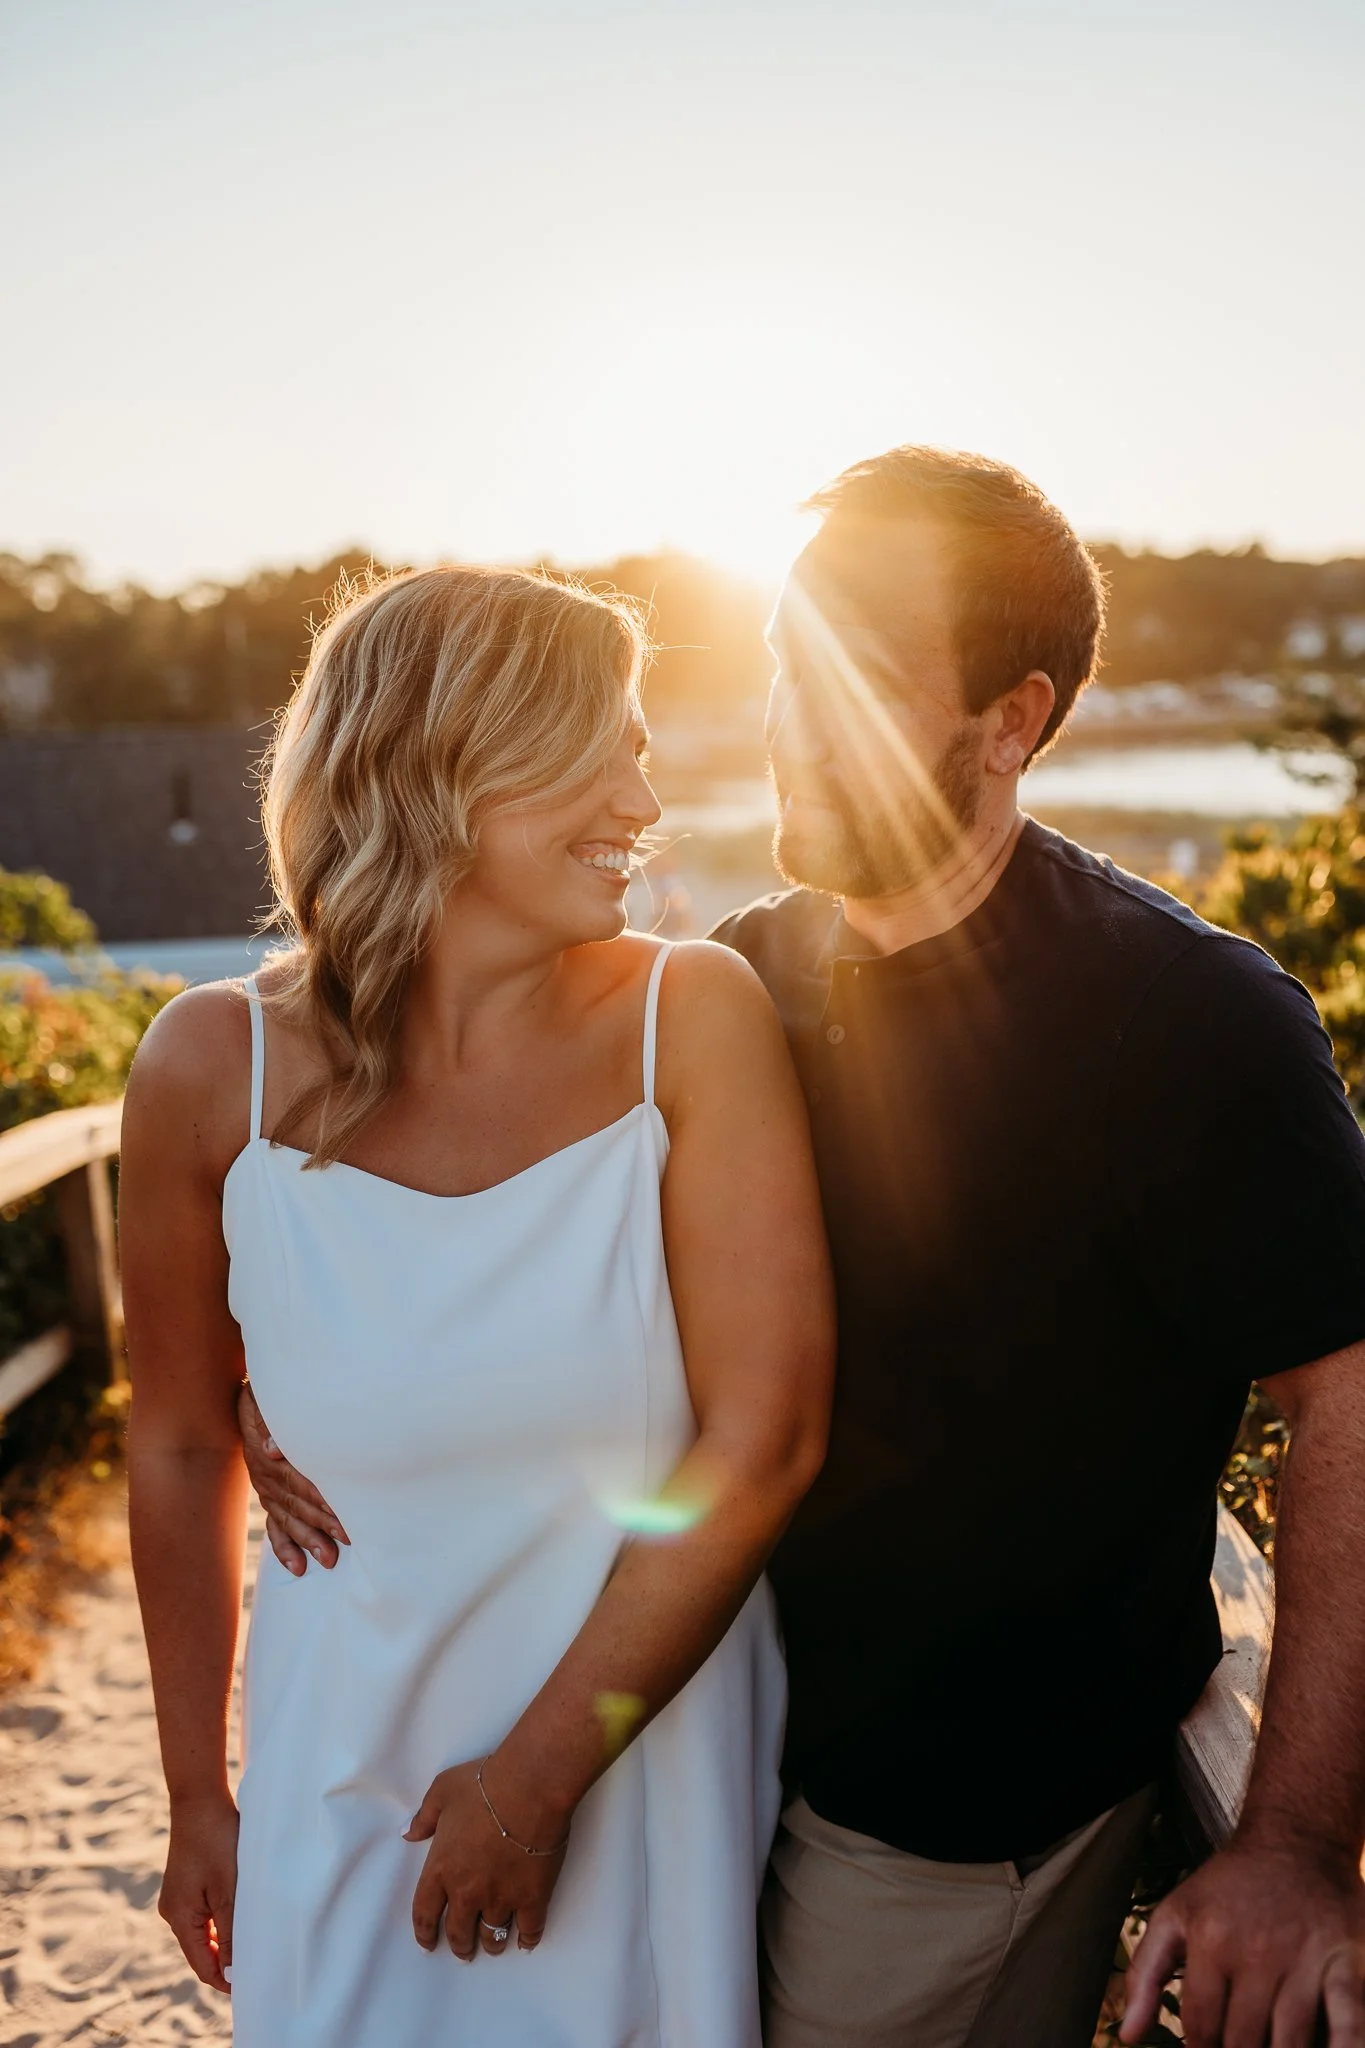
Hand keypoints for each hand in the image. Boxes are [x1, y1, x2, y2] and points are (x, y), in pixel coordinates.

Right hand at [160, 1792, 239, 1994]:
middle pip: (200, 1950)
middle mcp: (173, 1912)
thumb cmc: (216, 1841)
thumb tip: (231, 1972)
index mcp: (180, 1918)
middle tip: (258, 1963)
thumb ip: (228, 1932)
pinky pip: (202, 1913)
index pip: (202, 1965)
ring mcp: (177, 1896)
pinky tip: (239, 1914)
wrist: (200, 1799)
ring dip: (224, 1939)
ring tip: (253, 1941)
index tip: (251, 1984)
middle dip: (226, 1960)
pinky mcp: (185, 1883)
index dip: (225, 1979)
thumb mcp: (227, 1890)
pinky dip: (220, 1920)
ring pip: (202, 1931)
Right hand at [237, 1380, 348, 1574]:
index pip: (299, 1481)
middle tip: (346, 1541)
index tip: (342, 1514)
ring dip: (307, 1540)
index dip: (320, 1499)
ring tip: (328, 1560)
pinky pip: (273, 1525)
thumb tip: (272, 1450)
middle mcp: (266, 1475)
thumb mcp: (265, 1399)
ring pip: (287, 1519)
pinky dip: (284, 1547)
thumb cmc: (270, 1394)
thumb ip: (270, 1420)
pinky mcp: (267, 1495)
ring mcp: (266, 1488)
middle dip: (322, 1525)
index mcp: (270, 1453)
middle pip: (296, 1504)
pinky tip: (296, 1567)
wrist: (248, 1396)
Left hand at [403, 1758, 569, 1959]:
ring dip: (490, 1944)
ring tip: (492, 1946)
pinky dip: (527, 1939)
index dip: (425, 1933)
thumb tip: (407, 1834)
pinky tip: (525, 1943)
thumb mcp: (442, 1791)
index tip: (428, 1943)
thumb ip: (424, 1816)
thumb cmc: (483, 1785)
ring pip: (492, 1934)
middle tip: (463, 1952)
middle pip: (459, 1932)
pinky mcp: (533, 1897)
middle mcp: (468, 1892)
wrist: (529, 1786)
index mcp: (441, 1870)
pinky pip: (529, 1929)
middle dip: (460, 1946)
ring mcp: (501, 1898)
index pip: (425, 1914)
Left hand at [1122, 1838, 1364, 2046]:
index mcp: (1211, 1940)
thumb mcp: (1176, 1913)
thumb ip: (1146, 1972)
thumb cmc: (1232, 1884)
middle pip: (1243, 2041)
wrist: (1296, 1841)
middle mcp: (1256, 1952)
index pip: (1201, 2027)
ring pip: (1289, 2043)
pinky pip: (1350, 2023)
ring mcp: (1304, 1960)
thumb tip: (1129, 2034)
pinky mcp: (1345, 1963)